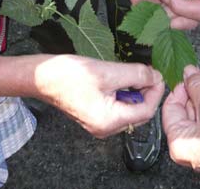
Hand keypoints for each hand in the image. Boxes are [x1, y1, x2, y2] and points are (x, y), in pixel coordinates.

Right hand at [31, 55, 164, 137]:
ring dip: (135, 91)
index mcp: (109, 121)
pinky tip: (119, 78)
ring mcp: (99, 123)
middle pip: (139, 112)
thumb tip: (155, 76)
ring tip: (132, 73)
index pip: (146, 111)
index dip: (156, 91)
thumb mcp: (108, 71)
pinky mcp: (95, 115)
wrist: (41, 77)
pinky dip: (123, 93)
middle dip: (146, 91)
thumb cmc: (69, 75)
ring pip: (129, 109)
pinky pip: (117, 107)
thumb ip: (136, 74)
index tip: (157, 74)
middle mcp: (105, 128)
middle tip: (147, 72)